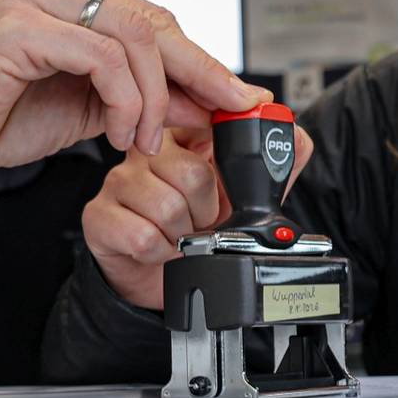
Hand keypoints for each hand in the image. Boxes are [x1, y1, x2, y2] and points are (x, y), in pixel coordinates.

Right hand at [0, 0, 263, 226]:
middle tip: (217, 115)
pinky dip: (123, 100)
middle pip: (151, 21)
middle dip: (194, 75)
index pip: (152, 19)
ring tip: (141, 139)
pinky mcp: (18, 25)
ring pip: (133, 38)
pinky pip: (100, 57)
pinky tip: (117, 132)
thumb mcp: (89, 109)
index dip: (200, 60)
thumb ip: (141, 98)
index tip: (235, 97)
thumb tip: (204, 101)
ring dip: (152, 98)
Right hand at [83, 123, 314, 309]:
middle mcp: (146, 152)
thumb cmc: (197, 230)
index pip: (202, 120)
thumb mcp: (245, 197)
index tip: (228, 165)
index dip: (221, 146)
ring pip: (166, 206)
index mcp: (181, 137)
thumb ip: (277, 166)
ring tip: (180, 236)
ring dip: (183, 234)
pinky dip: (160, 253)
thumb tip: (298, 137)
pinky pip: (142, 235)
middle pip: (191, 172)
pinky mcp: (99, 216)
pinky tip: (158, 249)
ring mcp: (118, 182)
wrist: (161, 278)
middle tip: (201, 219)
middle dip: (207, 210)